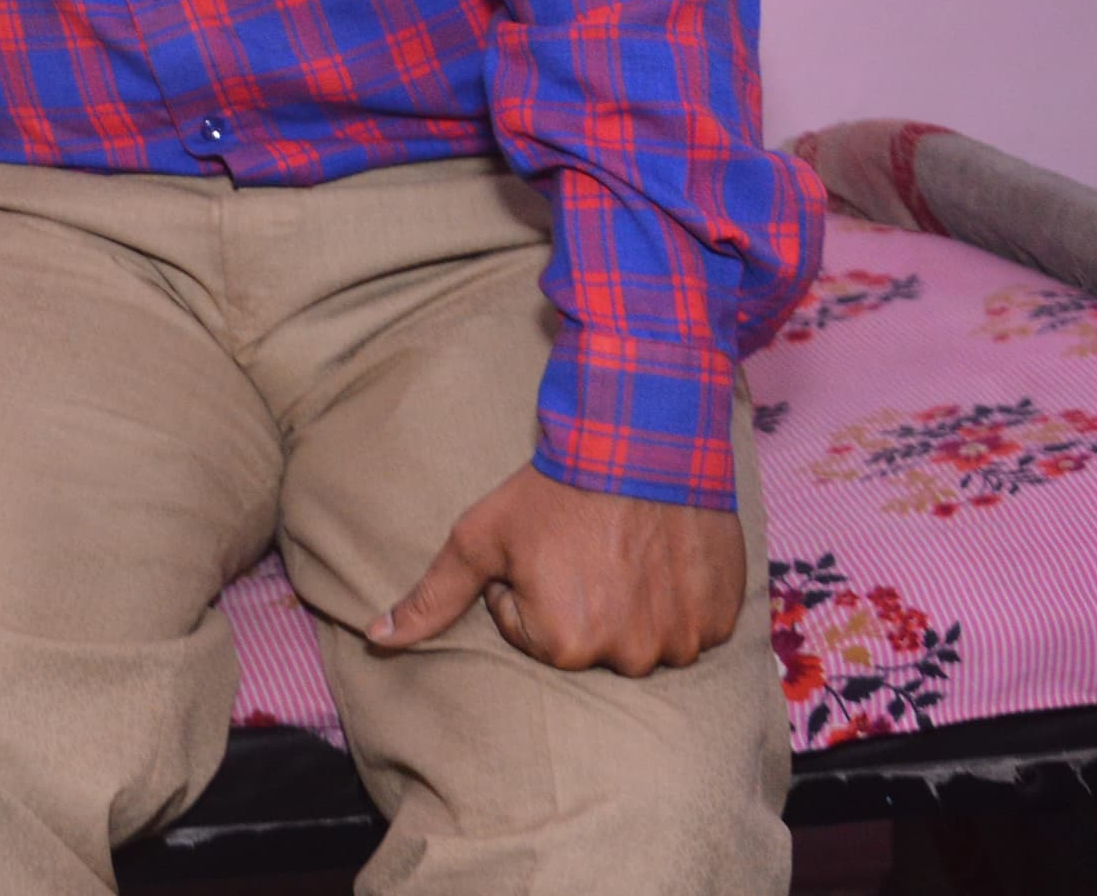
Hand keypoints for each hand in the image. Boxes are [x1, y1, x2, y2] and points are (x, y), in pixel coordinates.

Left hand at [367, 465, 743, 674]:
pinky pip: (690, 626)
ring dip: (631, 602)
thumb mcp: (479, 537)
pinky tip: (663, 555)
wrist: (641, 440)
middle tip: (585, 546)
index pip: (527, 631)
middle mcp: (625, 657)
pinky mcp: (720, 620)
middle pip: (586, 640)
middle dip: (578, 600)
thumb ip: (431, 597)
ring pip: (640, 636)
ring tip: (624, 548)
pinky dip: (677, 597)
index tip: (544, 547)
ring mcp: (680, 641)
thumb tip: (376, 640)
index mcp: (562, 644)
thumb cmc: (553, 489)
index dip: (526, 584)